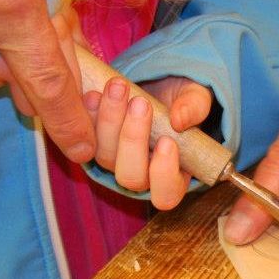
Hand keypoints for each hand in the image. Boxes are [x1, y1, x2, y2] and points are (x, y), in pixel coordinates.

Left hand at [86, 75, 213, 209]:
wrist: (154, 84)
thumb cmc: (180, 98)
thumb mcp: (196, 97)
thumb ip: (194, 107)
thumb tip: (180, 120)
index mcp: (173, 175)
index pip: (167, 194)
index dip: (164, 174)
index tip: (167, 141)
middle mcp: (142, 175)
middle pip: (131, 178)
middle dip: (133, 139)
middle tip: (141, 103)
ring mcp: (115, 162)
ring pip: (105, 157)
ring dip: (110, 121)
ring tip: (118, 87)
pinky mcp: (93, 145)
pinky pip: (83, 139)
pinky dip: (89, 115)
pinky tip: (95, 94)